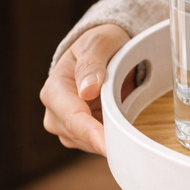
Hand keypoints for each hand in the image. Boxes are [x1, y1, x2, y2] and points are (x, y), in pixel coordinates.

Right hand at [40, 24, 130, 156]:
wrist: (103, 52)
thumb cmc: (100, 44)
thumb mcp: (100, 43)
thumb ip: (92, 63)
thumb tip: (87, 90)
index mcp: (55, 89)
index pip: (73, 118)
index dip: (92, 134)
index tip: (108, 146)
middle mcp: (55, 112)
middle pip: (80, 136)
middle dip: (106, 138)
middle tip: (134, 139)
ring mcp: (67, 126)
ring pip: (89, 144)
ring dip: (111, 137)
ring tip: (131, 118)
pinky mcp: (82, 133)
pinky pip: (98, 144)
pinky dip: (113, 139)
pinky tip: (126, 127)